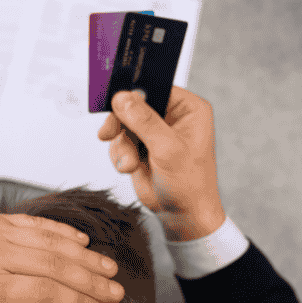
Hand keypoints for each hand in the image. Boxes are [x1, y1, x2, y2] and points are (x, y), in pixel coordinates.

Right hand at [98, 86, 226, 240]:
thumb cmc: (190, 184)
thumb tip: (123, 98)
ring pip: (123, 124)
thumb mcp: (168, 149)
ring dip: (121, 145)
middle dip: (121, 123)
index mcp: (188, 109)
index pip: (156, 88)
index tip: (116, 101)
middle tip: (111, 132)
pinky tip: (130, 166)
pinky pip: (119, 141)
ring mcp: (154, 132)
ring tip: (130, 162)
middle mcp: (171, 117)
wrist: (181, 214)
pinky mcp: (141, 147)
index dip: (135, 93)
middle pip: (134, 105)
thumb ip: (144, 121)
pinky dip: (119, 155)